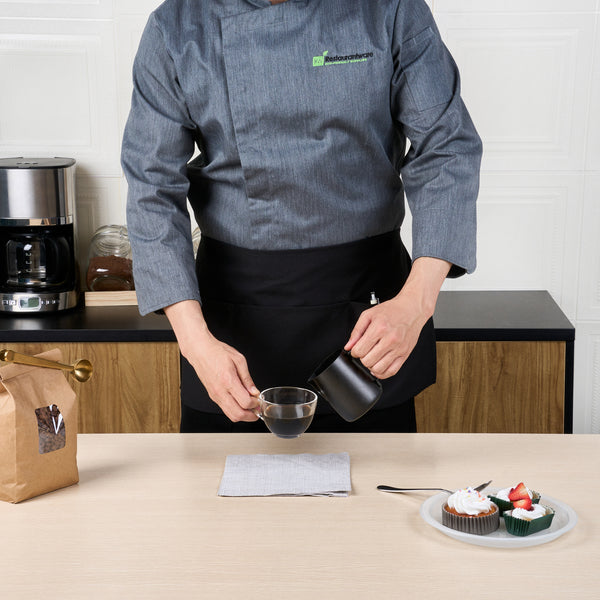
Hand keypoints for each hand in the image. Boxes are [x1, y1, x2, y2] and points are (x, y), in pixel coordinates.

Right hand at [164, 300, 259, 421]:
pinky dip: (235, 410)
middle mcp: (220, 391)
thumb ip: (247, 378)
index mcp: (228, 380)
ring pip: (230, 415)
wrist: (200, 351)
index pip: (245, 402)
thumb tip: (254, 391)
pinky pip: (225, 409)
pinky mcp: (212, 396)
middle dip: (251, 416)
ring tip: (251, 409)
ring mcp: (215, 395)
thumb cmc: (218, 352)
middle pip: (237, 414)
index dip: (256, 404)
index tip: (259, 400)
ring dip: (243, 415)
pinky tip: (240, 403)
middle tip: (257, 410)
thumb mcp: (239, 360)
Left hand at [344, 257, 450, 378]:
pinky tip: (379, 367)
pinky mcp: (405, 354)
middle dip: (363, 358)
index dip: (355, 351)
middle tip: (365, 352)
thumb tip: (349, 346)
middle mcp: (390, 339)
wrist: (411, 309)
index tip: (357, 349)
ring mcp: (399, 348)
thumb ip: (356, 331)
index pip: (360, 350)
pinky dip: (382, 373)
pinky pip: (392, 371)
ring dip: (371, 366)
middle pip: (368, 361)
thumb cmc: (391, 310)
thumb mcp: (369, 315)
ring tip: (372, 358)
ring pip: (379, 368)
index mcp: (379, 328)